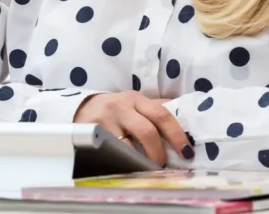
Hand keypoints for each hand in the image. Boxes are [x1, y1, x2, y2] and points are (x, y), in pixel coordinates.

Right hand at [74, 91, 191, 165]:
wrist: (82, 108)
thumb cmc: (116, 109)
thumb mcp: (135, 104)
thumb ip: (156, 109)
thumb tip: (186, 119)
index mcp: (136, 99)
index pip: (162, 114)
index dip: (176, 134)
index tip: (186, 152)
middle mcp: (121, 107)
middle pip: (147, 131)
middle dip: (158, 153)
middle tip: (163, 165)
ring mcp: (106, 121)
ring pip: (128, 146)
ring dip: (141, 162)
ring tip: (147, 169)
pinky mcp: (92, 133)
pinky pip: (112, 152)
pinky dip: (123, 162)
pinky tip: (128, 168)